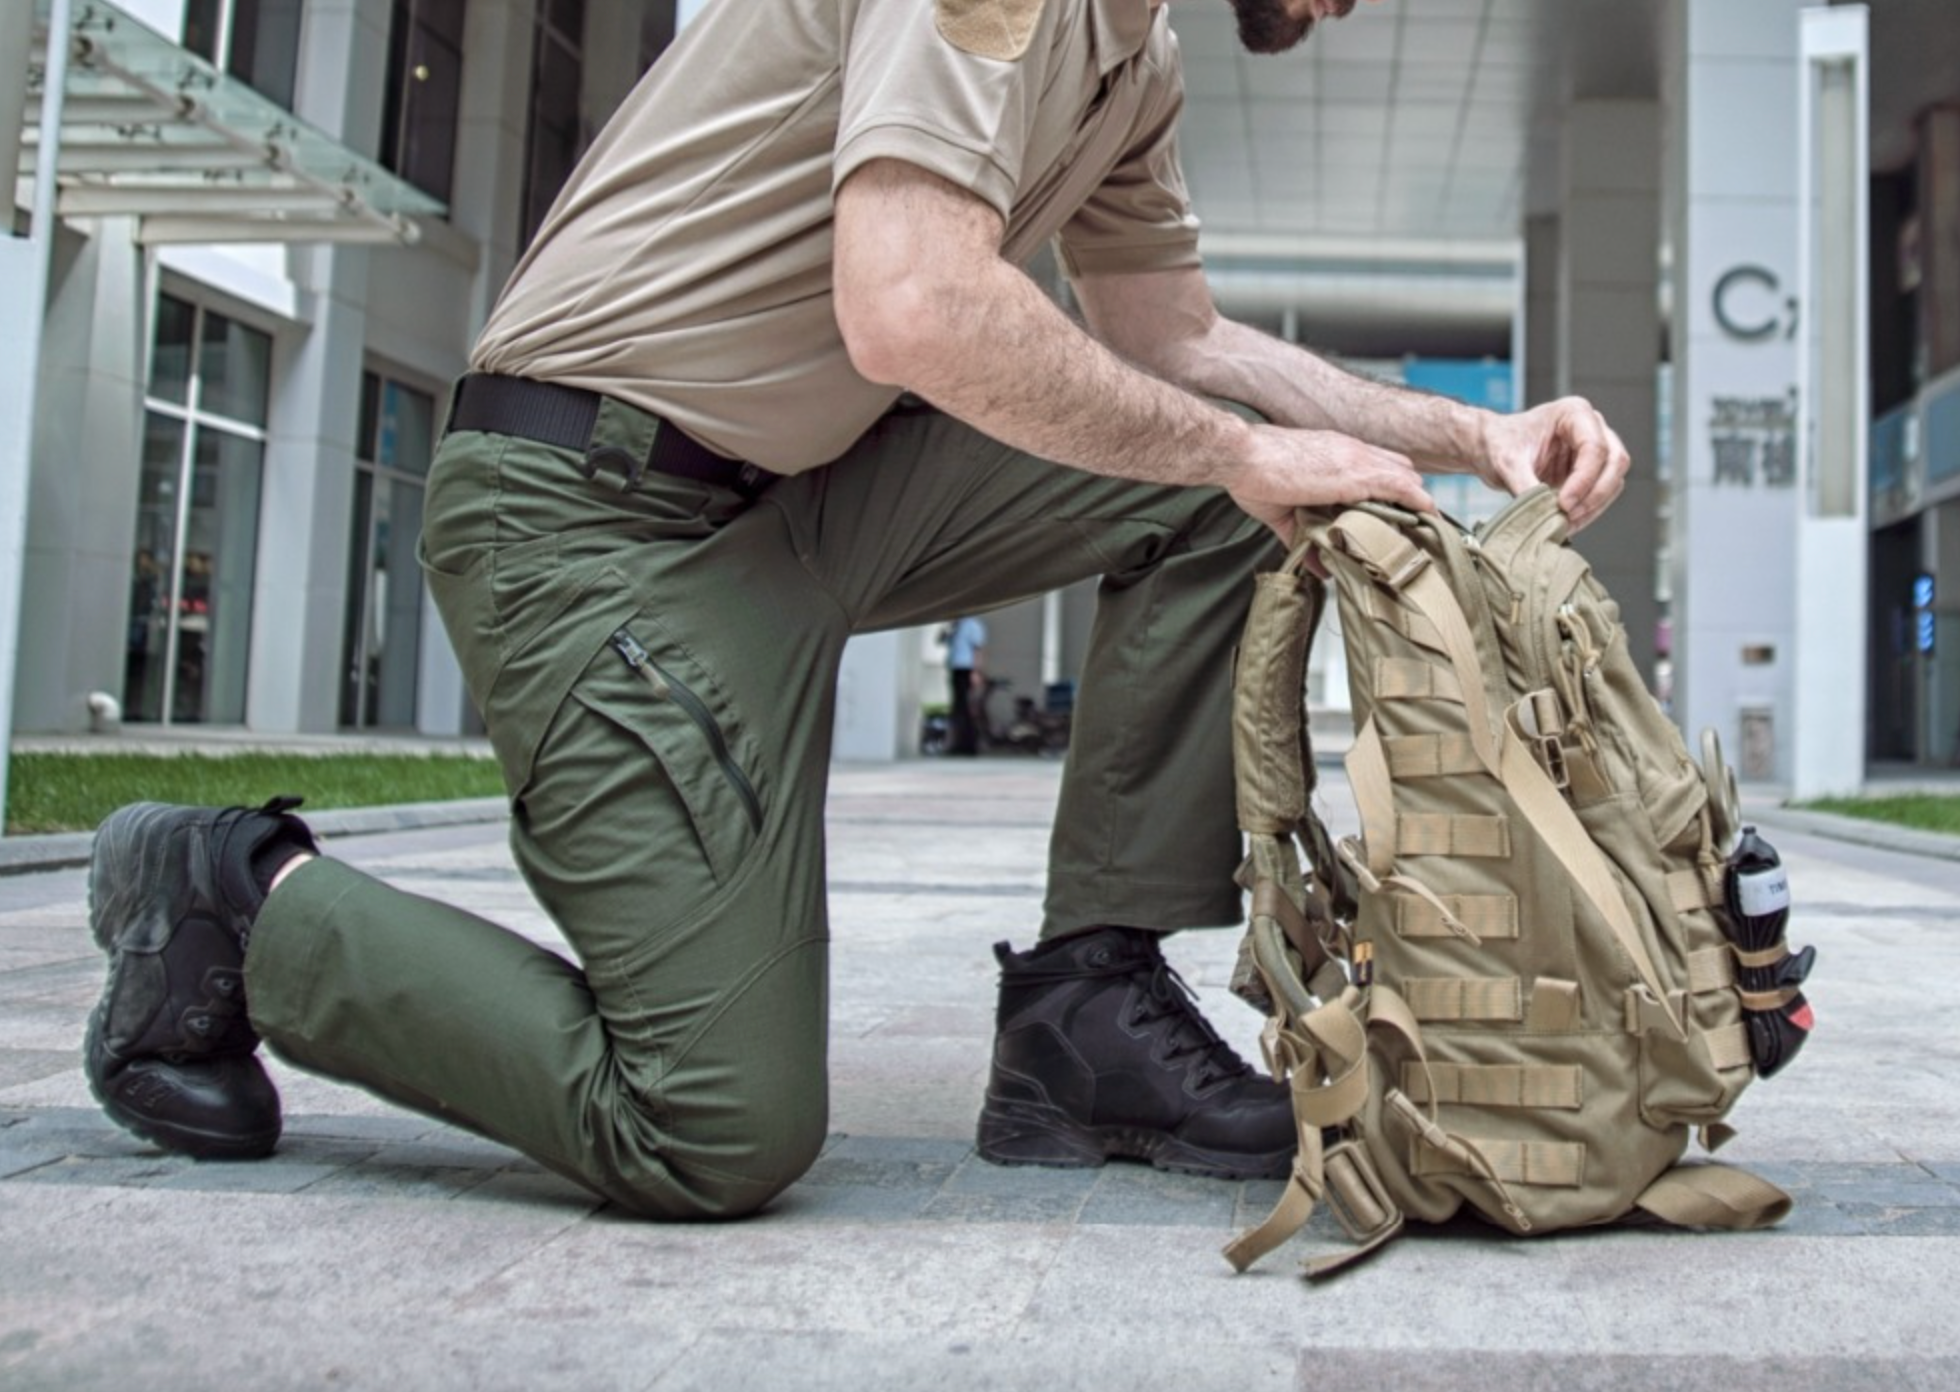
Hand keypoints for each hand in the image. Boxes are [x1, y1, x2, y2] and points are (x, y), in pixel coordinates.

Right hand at [1227, 426, 1435, 545]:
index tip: (1399, 509)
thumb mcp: (1283, 514)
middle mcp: (1350, 452)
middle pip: (1398, 468)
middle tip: (1416, 522)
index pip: (1376, 465)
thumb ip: (1303, 539)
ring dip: (1415, 499)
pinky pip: (1400, 486)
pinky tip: (1428, 514)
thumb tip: (1318, 568)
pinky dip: (1416, 500)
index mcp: (1334, 455)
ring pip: (1404, 476)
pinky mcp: (1356, 475)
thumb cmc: (1254, 476)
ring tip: (1428, 525)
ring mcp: (1356, 461)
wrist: (1243, 457)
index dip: (1390, 486)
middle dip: (1408, 493)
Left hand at [1477, 396, 1628, 532]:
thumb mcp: (1507, 463)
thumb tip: (1546, 513)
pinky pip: (1601, 493)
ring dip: (1594, 506)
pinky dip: (1589, 511)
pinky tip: (1568, 522)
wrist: (1490, 448)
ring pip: (1613, 480)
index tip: (1563, 503)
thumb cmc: (1498, 443)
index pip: (1595, 447)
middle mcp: (1591, 427)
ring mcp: (1594, 449)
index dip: (1584, 480)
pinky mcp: (1589, 470)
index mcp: (1573, 413)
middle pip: (1615, 462)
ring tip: (1565, 523)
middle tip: (1568, 515)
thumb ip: (1527, 486)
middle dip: (1595, 494)